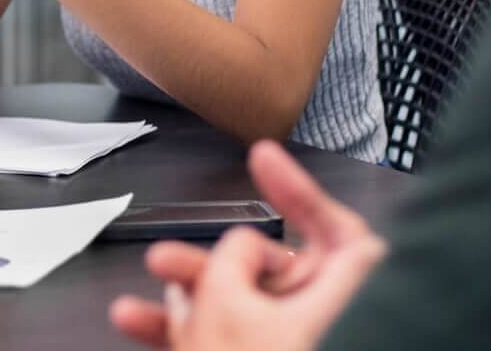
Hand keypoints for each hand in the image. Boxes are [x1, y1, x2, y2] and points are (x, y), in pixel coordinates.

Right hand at [108, 140, 385, 349]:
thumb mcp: (231, 302)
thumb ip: (228, 258)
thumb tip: (232, 249)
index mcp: (352, 292)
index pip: (335, 224)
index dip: (297, 188)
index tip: (262, 159)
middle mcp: (335, 320)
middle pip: (273, 271)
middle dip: (208, 262)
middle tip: (164, 260)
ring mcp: (305, 349)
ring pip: (244, 312)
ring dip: (185, 304)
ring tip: (137, 305)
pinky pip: (234, 343)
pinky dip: (192, 335)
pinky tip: (144, 328)